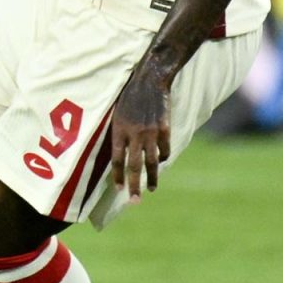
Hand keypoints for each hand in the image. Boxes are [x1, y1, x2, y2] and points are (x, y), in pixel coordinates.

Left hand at [107, 64, 171, 201]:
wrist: (150, 80)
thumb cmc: (129, 97)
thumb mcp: (117, 114)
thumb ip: (118, 134)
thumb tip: (119, 156)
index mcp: (118, 130)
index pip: (117, 160)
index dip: (118, 176)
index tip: (118, 189)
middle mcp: (134, 133)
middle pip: (134, 166)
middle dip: (134, 185)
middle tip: (134, 201)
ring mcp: (151, 132)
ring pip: (152, 162)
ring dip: (152, 178)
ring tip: (151, 190)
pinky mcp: (165, 129)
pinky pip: (164, 150)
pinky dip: (162, 158)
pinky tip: (160, 163)